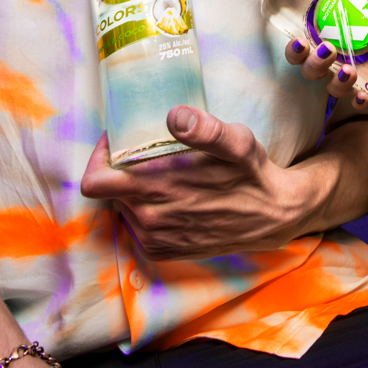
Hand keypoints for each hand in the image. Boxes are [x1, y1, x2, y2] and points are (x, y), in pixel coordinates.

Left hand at [80, 107, 321, 260]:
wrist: (272, 216)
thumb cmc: (251, 173)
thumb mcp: (237, 142)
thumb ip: (206, 130)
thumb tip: (175, 115)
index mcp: (157, 190)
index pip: (95, 182)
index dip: (99, 157)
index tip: (118, 139)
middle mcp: (150, 219)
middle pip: (107, 191)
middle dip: (119, 168)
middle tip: (145, 150)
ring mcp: (155, 239)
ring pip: (121, 207)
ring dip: (133, 189)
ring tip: (161, 171)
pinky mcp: (163, 251)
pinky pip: (136, 225)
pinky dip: (145, 208)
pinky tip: (170, 194)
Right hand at [284, 0, 367, 108]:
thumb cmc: (355, 11)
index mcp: (315, 39)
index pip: (296, 51)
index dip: (295, 52)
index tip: (300, 43)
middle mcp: (325, 62)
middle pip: (310, 71)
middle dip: (315, 64)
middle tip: (328, 50)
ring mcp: (343, 76)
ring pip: (331, 86)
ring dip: (337, 82)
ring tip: (349, 71)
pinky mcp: (363, 85)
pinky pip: (356, 99)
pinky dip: (359, 100)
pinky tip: (364, 96)